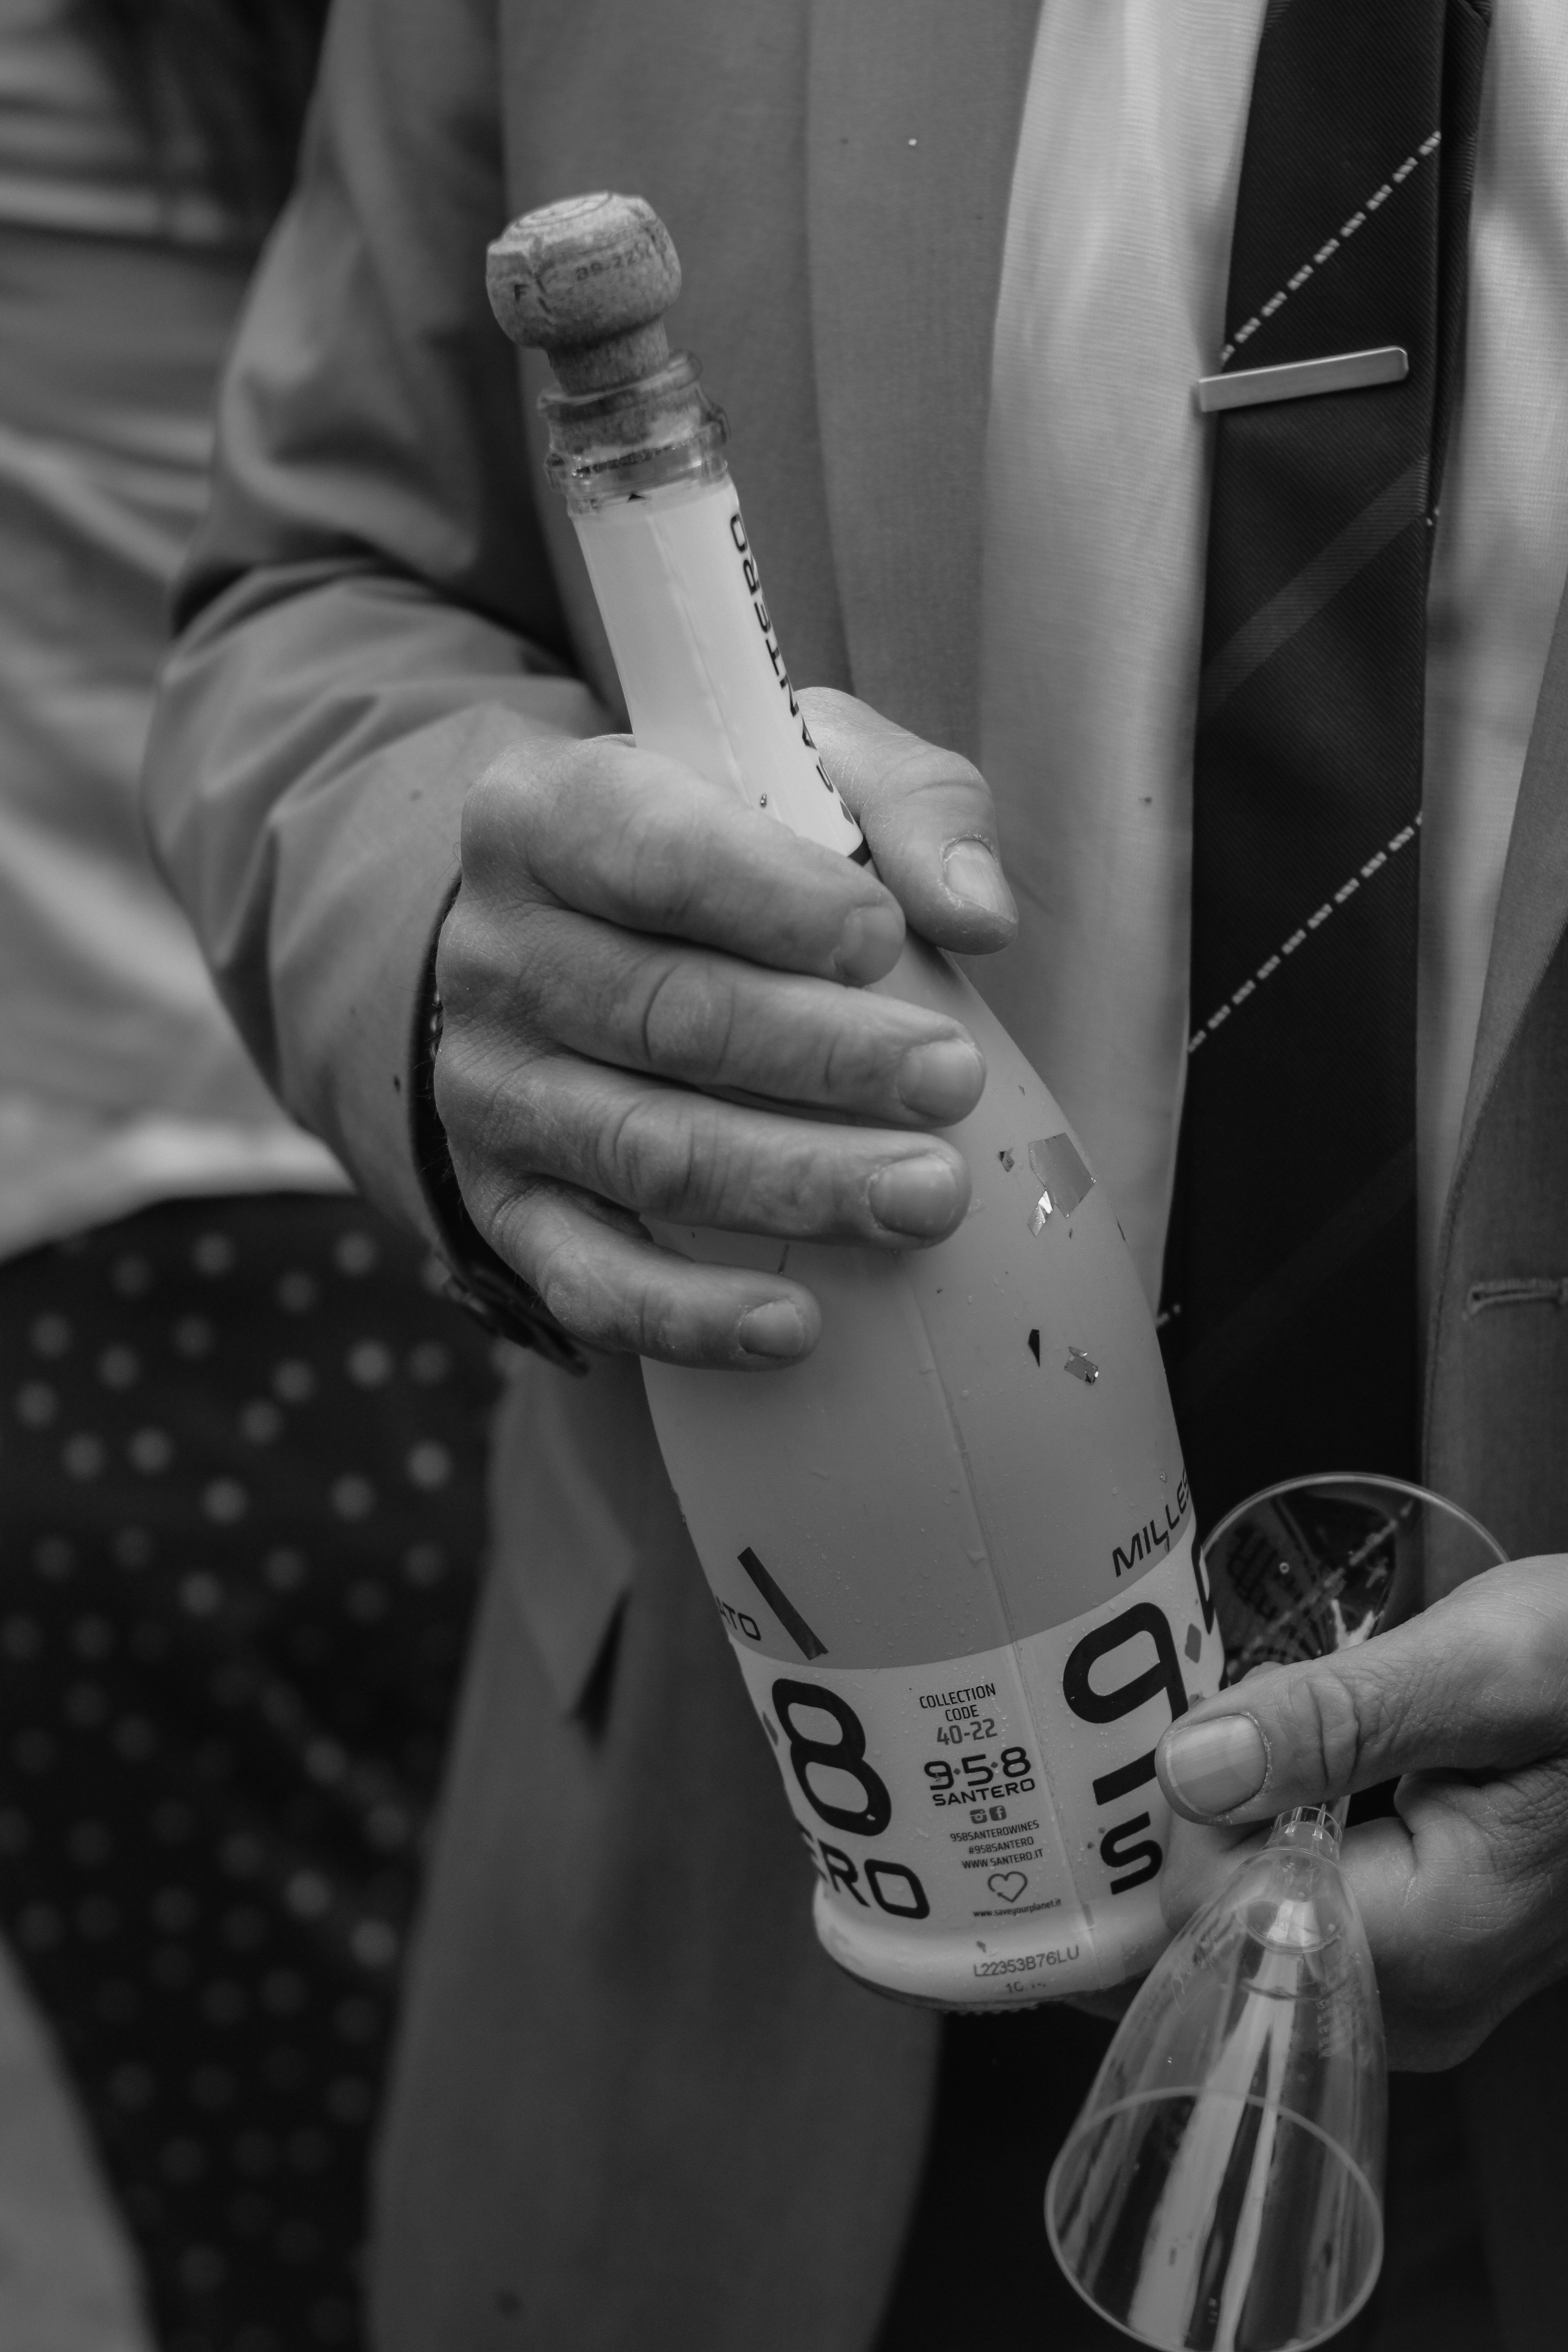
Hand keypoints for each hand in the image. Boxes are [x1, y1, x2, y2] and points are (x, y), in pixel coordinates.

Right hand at [433, 688, 1016, 1365]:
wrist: (582, 935)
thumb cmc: (721, 845)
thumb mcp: (806, 771)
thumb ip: (905, 807)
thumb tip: (977, 914)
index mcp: (540, 815)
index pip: (652, 856)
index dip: (773, 902)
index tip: (885, 942)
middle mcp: (493, 954)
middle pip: (664, 1017)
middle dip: (821, 1057)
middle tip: (949, 1081)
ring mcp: (488, 1090)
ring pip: (644, 1150)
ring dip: (793, 1183)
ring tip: (925, 1197)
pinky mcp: (505, 1205)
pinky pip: (587, 1278)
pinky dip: (689, 1314)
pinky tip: (794, 1328)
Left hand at [1153, 1556, 1567, 2068]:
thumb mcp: (1485, 1665)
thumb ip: (1335, 1722)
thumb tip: (1191, 1770)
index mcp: (1430, 1945)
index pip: (1213, 1919)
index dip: (1192, 1810)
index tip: (1235, 1721)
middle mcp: (1414, 2000)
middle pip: (1217, 1925)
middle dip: (1210, 1808)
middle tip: (1264, 1712)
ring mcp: (1411, 1987)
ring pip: (1241, 1913)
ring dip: (1236, 1810)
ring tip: (1293, 1728)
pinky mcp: (1406, 1953)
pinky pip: (1285, 1905)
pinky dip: (1269, 1826)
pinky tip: (1302, 1766)